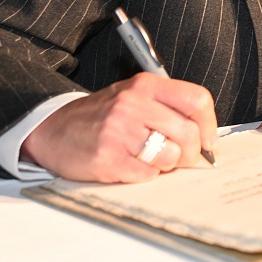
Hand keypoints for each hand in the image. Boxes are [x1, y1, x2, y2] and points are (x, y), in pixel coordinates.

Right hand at [21, 73, 217, 182]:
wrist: (52, 129)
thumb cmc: (100, 116)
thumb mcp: (134, 98)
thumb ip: (167, 110)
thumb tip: (204, 139)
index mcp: (145, 86)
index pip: (197, 99)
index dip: (210, 125)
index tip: (209, 141)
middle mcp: (133, 104)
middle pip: (187, 132)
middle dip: (192, 152)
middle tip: (184, 159)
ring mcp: (119, 131)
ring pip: (170, 155)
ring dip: (167, 164)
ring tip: (152, 159)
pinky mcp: (107, 158)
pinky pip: (147, 174)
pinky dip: (147, 175)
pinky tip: (132, 167)